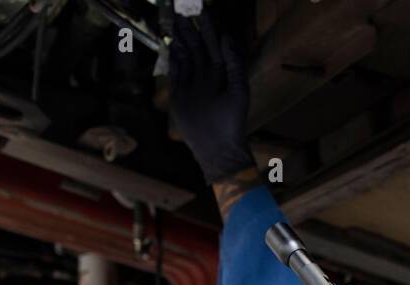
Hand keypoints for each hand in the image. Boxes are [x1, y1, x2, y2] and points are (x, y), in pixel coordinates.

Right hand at [169, 10, 252, 183]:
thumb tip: (226, 37)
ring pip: (185, 58)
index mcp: (222, 73)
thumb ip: (233, 63)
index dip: (208, 28)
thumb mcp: (238, 89)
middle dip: (190, 31)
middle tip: (182, 14)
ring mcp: (192, 85)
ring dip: (180, 43)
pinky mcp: (179, 96)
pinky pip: (175, 74)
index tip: (202, 11)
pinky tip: (171, 48)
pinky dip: (173, 61)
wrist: (217, 147)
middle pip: (197, 48)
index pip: (214, 44)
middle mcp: (206, 76)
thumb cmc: (232, 121)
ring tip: (175, 26)